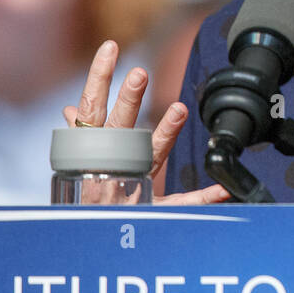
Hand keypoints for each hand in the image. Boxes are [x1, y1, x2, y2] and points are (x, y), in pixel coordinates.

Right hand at [64, 40, 228, 205]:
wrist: (85, 243)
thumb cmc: (82, 204)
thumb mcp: (73, 170)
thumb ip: (78, 139)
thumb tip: (71, 110)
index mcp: (91, 154)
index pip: (92, 110)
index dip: (99, 79)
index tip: (110, 49)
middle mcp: (110, 167)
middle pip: (119, 127)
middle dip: (128, 101)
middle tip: (140, 73)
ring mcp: (131, 188)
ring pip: (149, 155)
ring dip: (164, 132)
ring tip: (179, 108)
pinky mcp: (151, 211)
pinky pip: (180, 204)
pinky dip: (204, 197)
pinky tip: (223, 189)